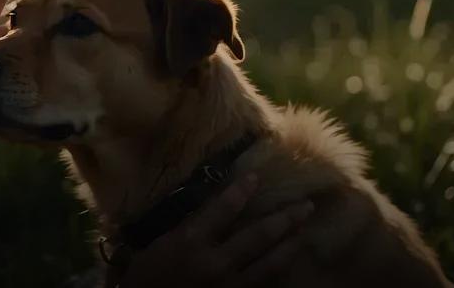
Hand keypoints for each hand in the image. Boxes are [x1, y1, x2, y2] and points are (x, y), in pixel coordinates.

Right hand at [119, 175, 311, 287]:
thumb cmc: (146, 276)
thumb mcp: (161, 244)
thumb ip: (188, 226)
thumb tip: (214, 204)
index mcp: (191, 241)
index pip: (223, 208)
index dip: (241, 191)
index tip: (256, 177)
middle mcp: (216, 262)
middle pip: (258, 235)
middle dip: (284, 219)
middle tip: (307, 205)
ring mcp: (229, 284)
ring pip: (269, 262)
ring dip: (290, 243)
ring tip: (305, 229)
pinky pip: (264, 282)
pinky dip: (279, 269)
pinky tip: (289, 260)